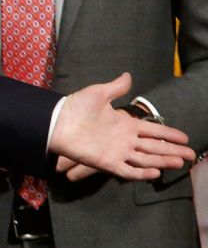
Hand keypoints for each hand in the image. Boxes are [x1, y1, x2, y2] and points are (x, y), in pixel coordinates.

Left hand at [49, 73, 195, 180]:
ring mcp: (117, 152)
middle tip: (191, 155)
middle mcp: (124, 140)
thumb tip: (128, 75)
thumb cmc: (75, 107)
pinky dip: (141, 172)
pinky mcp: (106, 162)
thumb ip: (116, 88)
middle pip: (154, 146)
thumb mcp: (98, 93)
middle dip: (173, 151)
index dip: (169, 134)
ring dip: (162, 161)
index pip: (152, 130)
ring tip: (180, 163)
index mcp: (125, 124)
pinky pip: (127, 170)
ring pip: (146, 158)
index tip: (185, 137)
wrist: (56, 121)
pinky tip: (155, 172)